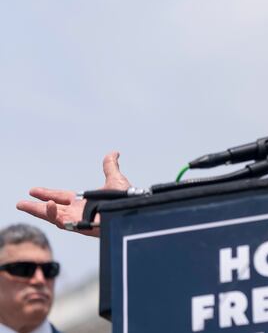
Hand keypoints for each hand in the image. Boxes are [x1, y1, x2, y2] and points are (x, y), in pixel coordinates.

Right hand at [16, 151, 131, 236]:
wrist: (133, 210)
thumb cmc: (126, 199)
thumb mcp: (115, 180)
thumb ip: (110, 167)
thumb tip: (114, 153)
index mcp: (83, 203)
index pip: (61, 197)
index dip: (47, 193)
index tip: (32, 190)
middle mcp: (78, 213)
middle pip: (51, 210)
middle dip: (35, 207)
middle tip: (20, 203)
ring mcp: (78, 221)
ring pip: (53, 217)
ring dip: (39, 211)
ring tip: (25, 204)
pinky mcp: (80, 227)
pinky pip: (63, 223)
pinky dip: (54, 214)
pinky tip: (49, 204)